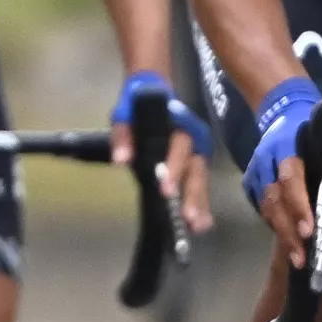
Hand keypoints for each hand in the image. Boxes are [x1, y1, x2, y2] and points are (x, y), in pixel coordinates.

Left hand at [112, 70, 216, 238]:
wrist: (151, 95)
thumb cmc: (137, 107)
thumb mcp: (125, 114)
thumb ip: (123, 136)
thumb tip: (120, 160)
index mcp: (178, 125)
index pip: (179, 147)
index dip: (174, 168)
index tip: (166, 190)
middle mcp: (193, 141)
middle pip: (195, 168)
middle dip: (192, 194)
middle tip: (187, 217)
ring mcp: (196, 155)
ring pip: (201, 180)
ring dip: (200, 203)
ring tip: (197, 226)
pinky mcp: (195, 167)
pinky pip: (200, 186)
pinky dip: (201, 205)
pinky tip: (200, 224)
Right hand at [245, 78, 321, 246]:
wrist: (287, 113)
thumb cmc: (321, 131)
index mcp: (287, 145)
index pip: (290, 175)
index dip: (298, 203)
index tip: (310, 229)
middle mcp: (267, 160)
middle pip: (273, 197)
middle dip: (288, 227)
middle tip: (303, 253)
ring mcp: (257, 173)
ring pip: (266, 207)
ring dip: (282, 234)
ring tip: (298, 258)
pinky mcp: (251, 184)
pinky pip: (262, 209)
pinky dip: (275, 226)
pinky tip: (289, 244)